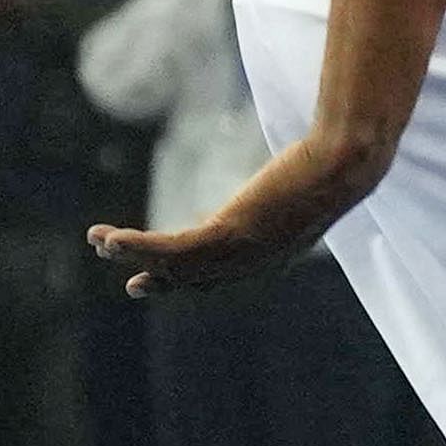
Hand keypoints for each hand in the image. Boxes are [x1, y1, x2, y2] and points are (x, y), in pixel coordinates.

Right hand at [90, 132, 382, 295]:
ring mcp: (243, 252)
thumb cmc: (334, 162)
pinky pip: (172, 248)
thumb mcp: (305, 183)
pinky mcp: (230, 233)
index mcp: (275, 253)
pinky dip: (137, 246)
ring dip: (134, 255)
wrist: (345, 162)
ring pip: (176, 265)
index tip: (168, 278)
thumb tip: (291, 171)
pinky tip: (109, 237)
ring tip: (100, 242)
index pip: (226, 272)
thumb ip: (289, 188)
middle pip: (197, 277)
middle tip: (133, 284)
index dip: (194, 276)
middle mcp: (257, 262)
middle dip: (160, 276)